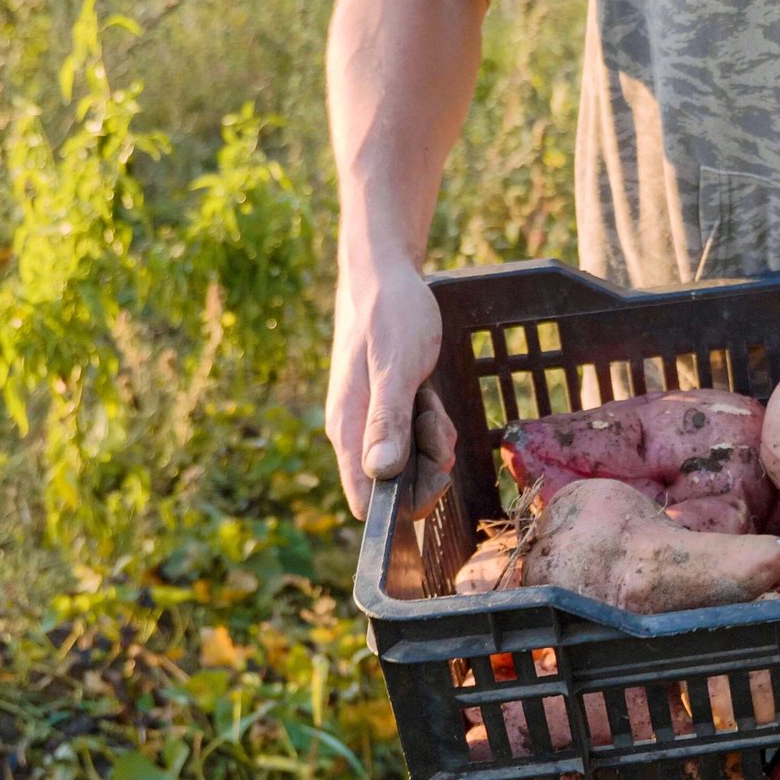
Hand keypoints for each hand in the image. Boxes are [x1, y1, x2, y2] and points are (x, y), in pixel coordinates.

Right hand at [327, 255, 455, 520]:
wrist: (385, 276)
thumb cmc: (389, 314)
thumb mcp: (395, 366)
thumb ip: (387, 419)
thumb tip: (380, 473)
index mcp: (346, 430)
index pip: (365, 500)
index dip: (403, 503)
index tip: (432, 472)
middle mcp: (355, 435)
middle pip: (397, 489)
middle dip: (428, 466)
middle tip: (433, 421)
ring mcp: (372, 424)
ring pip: (412, 464)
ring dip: (433, 441)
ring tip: (428, 400)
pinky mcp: (390, 413)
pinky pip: (418, 440)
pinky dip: (432, 424)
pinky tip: (429, 396)